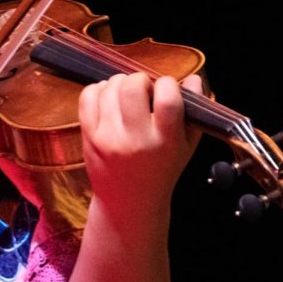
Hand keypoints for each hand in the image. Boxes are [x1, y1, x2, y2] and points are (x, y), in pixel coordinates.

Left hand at [78, 72, 202, 218]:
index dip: (168, 84)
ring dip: (119, 83)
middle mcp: (135, 140)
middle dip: (140, 79)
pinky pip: (88, 97)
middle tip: (143, 89)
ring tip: (126, 94)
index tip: (167, 88)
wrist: (129, 202)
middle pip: (132, 87)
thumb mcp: (186, 147)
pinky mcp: (89, 137)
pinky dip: (98, 89)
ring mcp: (108, 138)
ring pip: (109, 89)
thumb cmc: (161, 170)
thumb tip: (194, 79)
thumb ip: (194, 113)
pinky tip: (108, 98)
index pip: (167, 99)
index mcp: (165, 141)